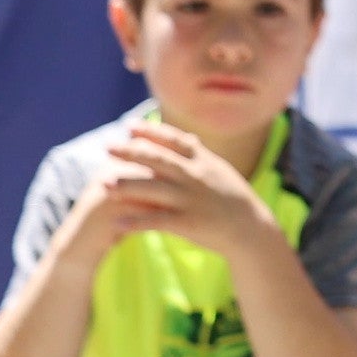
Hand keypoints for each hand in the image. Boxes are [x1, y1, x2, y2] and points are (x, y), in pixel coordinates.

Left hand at [96, 117, 277, 256]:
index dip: (150, 132)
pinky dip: (136, 222)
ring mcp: (191, 199)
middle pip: (157, 160)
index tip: (128, 127)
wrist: (252, 229)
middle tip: (107, 147)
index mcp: (203, 161)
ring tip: (104, 184)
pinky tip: (118, 222)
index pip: (172, 141)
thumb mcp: (220, 170)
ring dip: (126, 185)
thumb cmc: (234, 199)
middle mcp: (195, 176)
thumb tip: (187, 137)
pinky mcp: (189, 223)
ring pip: (153, 189)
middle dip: (130, 153)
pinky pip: (157, 221)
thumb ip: (200, 154)